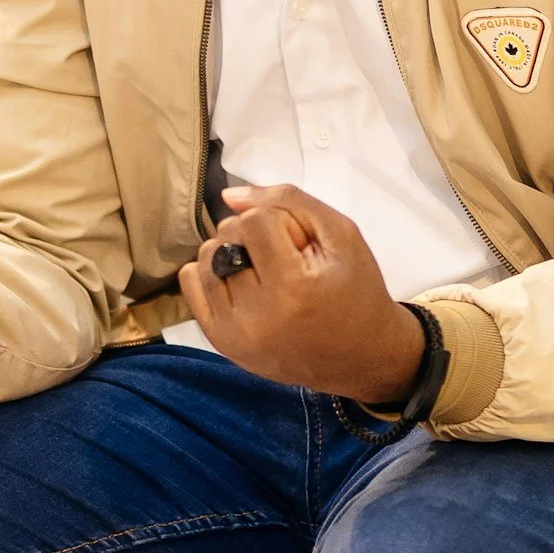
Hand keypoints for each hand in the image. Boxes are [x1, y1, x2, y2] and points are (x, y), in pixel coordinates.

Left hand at [176, 184, 424, 405]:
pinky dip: (210, 274)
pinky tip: (239, 281)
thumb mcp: (341, 234)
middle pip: (227, 237)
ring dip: (230, 253)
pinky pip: (192, 287)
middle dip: (254, 236)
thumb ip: (289, 201)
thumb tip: (230, 196)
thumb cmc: (356, 290)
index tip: (301, 243)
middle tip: (286, 258)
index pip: (254, 220)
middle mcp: (256, 314)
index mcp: (292, 286)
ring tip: (262, 270)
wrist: (361, 356)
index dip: (279, 221)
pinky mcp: (222, 343)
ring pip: (206, 259)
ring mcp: (234, 333)